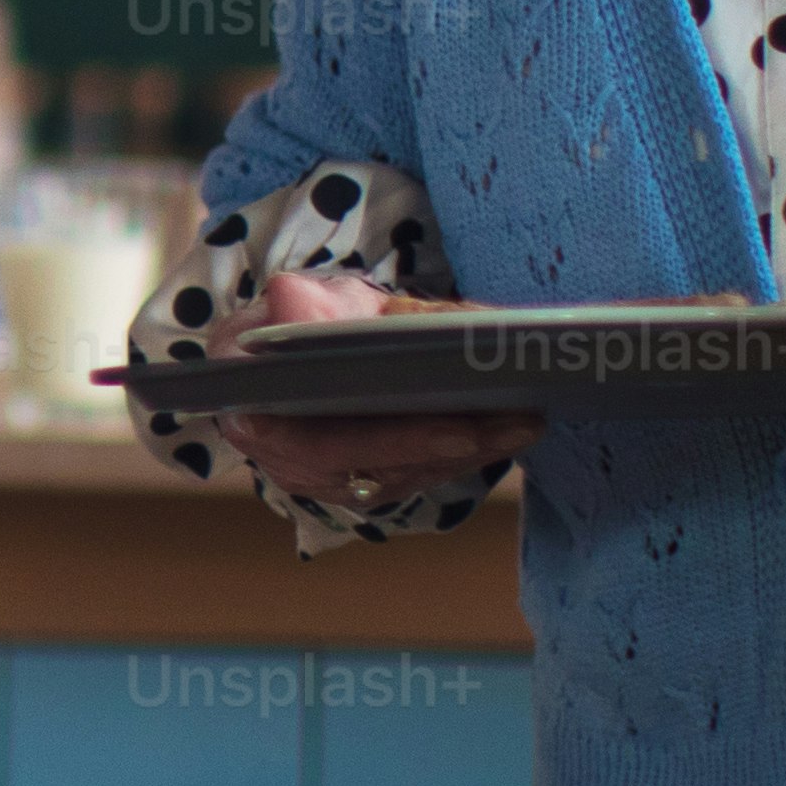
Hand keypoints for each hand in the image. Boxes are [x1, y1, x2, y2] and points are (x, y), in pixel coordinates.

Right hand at [213, 264, 540, 506]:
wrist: (271, 357)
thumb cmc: (284, 324)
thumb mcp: (287, 302)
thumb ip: (304, 304)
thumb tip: (328, 320)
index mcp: (257, 415)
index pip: (323, 442)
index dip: (390, 440)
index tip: (458, 431)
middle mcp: (291, 463)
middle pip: (381, 465)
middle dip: (457, 442)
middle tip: (515, 420)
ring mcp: (329, 481)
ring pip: (409, 475)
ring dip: (473, 452)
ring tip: (527, 420)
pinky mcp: (363, 483)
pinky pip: (419, 476)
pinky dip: (466, 455)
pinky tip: (508, 431)